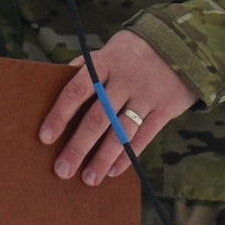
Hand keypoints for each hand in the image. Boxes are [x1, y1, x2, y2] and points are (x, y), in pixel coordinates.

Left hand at [39, 29, 196, 185]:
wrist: (179, 46)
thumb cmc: (132, 52)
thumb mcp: (108, 50)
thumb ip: (87, 68)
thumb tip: (58, 83)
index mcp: (104, 63)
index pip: (77, 90)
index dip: (60, 114)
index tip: (45, 137)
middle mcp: (124, 80)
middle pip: (98, 118)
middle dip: (78, 146)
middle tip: (62, 169)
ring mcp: (145, 96)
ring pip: (121, 133)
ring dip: (102, 158)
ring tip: (88, 179)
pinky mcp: (163, 110)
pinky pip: (143, 138)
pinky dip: (127, 156)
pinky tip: (113, 171)